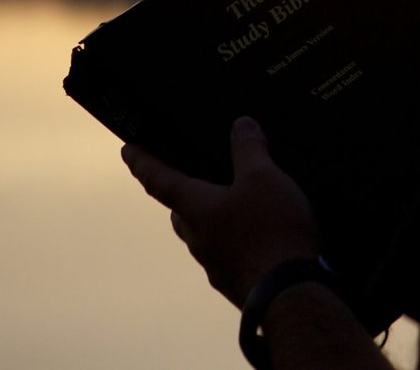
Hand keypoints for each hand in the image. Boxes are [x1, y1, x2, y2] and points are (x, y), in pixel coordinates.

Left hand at [122, 116, 323, 306]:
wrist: (293, 294)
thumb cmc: (272, 231)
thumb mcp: (264, 177)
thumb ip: (249, 149)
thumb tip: (241, 124)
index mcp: (196, 208)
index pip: (159, 180)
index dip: (142, 162)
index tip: (127, 151)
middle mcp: (198, 238)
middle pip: (181, 212)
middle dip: (182, 196)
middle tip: (191, 179)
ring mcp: (215, 265)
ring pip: (204, 237)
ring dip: (212, 221)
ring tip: (236, 207)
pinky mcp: (236, 283)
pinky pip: (228, 256)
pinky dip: (236, 242)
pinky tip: (259, 238)